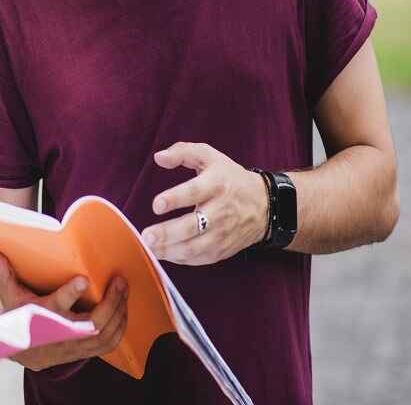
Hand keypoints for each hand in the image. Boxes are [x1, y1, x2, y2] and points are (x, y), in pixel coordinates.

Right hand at [0, 251, 127, 371]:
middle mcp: (63, 333)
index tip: (83, 279)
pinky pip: (109, 344)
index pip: (57, 306)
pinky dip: (120, 327)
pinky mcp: (85, 350)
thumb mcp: (9, 296)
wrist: (23, 351)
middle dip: (111, 302)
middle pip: (93, 323)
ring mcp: (76, 345)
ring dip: (119, 313)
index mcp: (44, 317)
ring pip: (105, 334)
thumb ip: (5, 275)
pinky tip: (124, 309)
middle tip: (119, 280)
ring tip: (124, 290)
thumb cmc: (18, 318)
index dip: (70, 293)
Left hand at [141, 142, 268, 264]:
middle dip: (167, 233)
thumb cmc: (229, 178)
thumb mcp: (209, 156)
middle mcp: (220, 211)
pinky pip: (199, 259)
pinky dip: (180, 259)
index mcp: (216, 184)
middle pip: (192, 225)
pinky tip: (163, 253)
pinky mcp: (222, 249)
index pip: (194, 192)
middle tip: (146, 236)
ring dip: (170, 250)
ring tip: (150, 248)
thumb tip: (159, 157)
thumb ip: (182, 152)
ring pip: (195, 247)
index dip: (175, 199)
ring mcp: (222, 233)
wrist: (264, 204)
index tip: (156, 205)